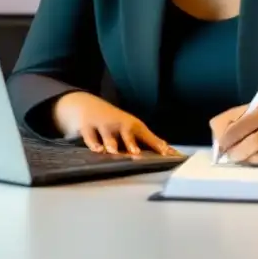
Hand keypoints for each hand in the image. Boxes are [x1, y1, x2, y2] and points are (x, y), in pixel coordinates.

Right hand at [53, 91, 176, 155]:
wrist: (87, 104)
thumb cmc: (115, 122)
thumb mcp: (131, 128)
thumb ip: (148, 140)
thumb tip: (170, 151)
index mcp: (133, 126)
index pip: (147, 136)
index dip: (156, 144)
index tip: (165, 154)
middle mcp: (119, 125)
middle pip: (127, 133)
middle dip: (131, 143)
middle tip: (136, 153)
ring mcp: (104, 125)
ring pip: (108, 135)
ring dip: (111, 142)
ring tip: (112, 150)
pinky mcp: (88, 127)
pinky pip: (90, 136)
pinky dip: (92, 142)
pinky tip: (96, 149)